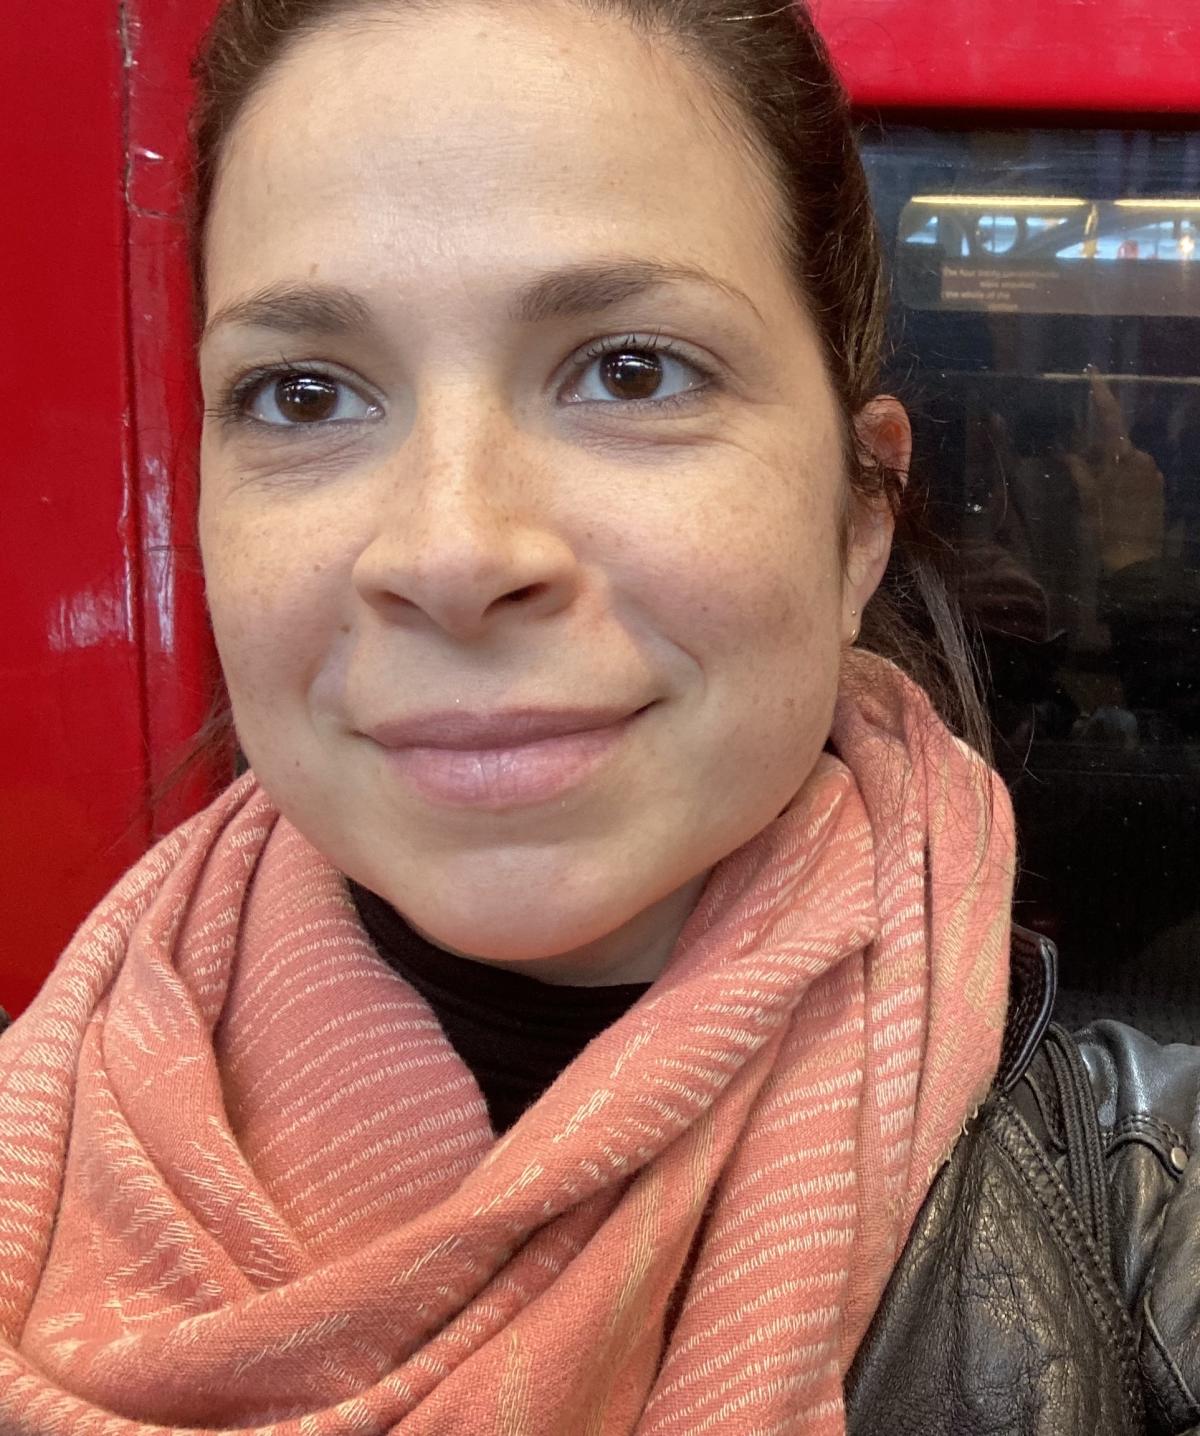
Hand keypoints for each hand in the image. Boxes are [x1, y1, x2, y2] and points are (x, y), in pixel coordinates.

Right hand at [1063, 369, 1163, 571]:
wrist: (1135, 559)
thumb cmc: (1107, 527)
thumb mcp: (1087, 498)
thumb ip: (1080, 470)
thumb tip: (1069, 454)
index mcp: (1123, 457)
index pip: (1110, 417)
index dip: (1101, 394)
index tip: (1093, 374)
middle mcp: (1142, 458)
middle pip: (1116, 443)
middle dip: (1097, 450)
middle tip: (1078, 466)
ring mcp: (1152, 473)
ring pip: (1125, 460)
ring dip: (1109, 467)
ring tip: (1095, 491)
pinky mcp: (1157, 486)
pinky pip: (1135, 474)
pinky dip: (1121, 479)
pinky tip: (1111, 499)